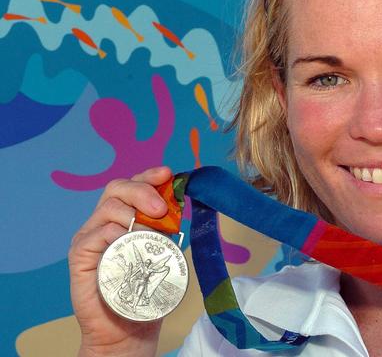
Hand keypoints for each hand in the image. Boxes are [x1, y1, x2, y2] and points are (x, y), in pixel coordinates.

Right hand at [69, 167, 171, 355]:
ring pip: (109, 208)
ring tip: (152, 231)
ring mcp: (89, 237)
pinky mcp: (80, 255)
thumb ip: (166, 228)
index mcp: (122, 216)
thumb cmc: (145, 289)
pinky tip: (130, 242)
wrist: (127, 328)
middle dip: (143, 191)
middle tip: (162, 208)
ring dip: (134, 213)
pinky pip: (97, 234)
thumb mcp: (162, 251)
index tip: (167, 174)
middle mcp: (103, 221)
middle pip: (117, 189)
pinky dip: (117, 233)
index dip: (149, 176)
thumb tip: (180, 205)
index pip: (132, 185)